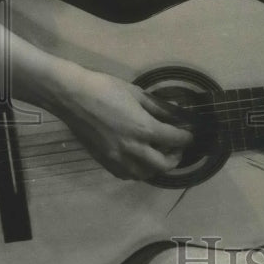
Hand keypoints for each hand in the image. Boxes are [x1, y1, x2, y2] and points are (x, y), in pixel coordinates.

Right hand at [54, 63, 192, 179]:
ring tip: (158, 155)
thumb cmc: (105, 88)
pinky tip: (139, 160)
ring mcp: (117, 158)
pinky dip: (138, 171)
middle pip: (164, 164)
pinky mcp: (104, 161)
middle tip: (177, 148)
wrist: (72, 97)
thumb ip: (159, 107)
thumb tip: (176, 111)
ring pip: (145, 174)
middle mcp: (133, 148)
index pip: (174, 139)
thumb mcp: (137, 94)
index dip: (187, 137)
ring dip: (157, 167)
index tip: (190, 134)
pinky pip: (126, 175)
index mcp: (143, 128)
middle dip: (176, 157)